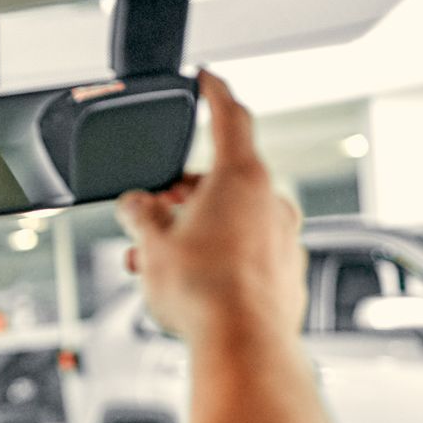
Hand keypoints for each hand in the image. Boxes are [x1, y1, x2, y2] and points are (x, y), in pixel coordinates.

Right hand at [116, 71, 306, 345]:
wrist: (242, 345)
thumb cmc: (204, 292)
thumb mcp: (153, 243)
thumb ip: (141, 214)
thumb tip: (135, 204)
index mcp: (241, 178)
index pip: (230, 117)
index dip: (214, 91)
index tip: (208, 77)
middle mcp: (271, 201)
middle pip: (221, 179)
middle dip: (182, 194)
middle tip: (150, 213)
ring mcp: (284, 237)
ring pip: (232, 220)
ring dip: (194, 230)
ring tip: (157, 261)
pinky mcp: (286, 272)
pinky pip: (247, 251)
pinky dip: (219, 256)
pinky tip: (192, 282)